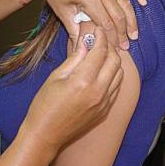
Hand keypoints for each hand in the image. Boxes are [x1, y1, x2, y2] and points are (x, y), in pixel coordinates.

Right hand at [18, 29, 122, 154]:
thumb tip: (85, 43)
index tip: (97, 30)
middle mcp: (98, 92)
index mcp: (83, 81)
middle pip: (115, 61)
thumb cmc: (44, 106)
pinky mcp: (105, 111)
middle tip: (100, 41)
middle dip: (109, 47)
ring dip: (113, 61)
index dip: (100, 37)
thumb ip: (74, 59)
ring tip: (101, 55)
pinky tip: (101, 72)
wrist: (45, 135)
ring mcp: (104, 103)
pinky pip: (116, 88)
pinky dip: (113, 76)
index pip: (100, 52)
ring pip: (119, 74)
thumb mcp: (55, 77)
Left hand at [32, 0, 146, 49]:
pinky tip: (144, 1)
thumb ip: (74, 30)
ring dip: (132, 19)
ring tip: (134, 34)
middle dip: (123, 33)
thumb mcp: (62, 12)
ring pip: (125, 2)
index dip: (112, 39)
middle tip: (126, 47)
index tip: (115, 50)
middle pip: (118, 15)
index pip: (107, 23)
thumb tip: (81, 49)